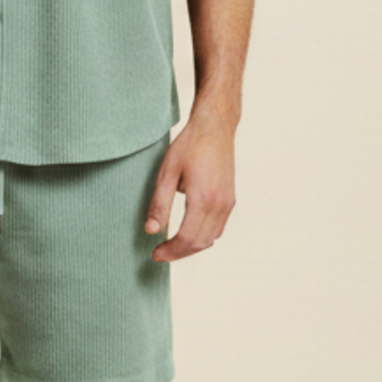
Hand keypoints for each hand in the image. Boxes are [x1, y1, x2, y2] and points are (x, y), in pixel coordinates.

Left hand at [143, 117, 236, 260]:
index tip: (155, 254)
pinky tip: (189, 234)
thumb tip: (151, 231)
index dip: (170, 250)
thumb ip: (159, 204)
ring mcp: (228, 203)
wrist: (215, 127)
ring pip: (211, 238)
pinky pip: (218, 228)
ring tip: (172, 246)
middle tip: (160, 254)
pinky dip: (204, 237)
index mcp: (203, 199)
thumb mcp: (167, 173)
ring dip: (192, 247)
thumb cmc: (189, 145)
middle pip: (200, 243)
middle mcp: (220, 204)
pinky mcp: (230, 199)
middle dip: (179, 253)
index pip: (186, 238)